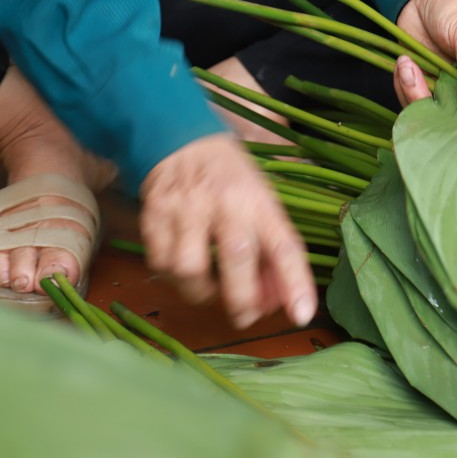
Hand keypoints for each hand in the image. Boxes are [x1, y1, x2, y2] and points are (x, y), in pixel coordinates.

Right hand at [138, 133, 315, 328]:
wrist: (184, 141)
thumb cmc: (232, 181)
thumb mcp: (262, 204)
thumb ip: (271, 250)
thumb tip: (278, 300)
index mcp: (260, 201)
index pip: (285, 244)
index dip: (296, 282)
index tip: (303, 314)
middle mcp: (225, 203)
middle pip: (236, 258)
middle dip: (242, 299)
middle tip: (246, 316)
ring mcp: (186, 208)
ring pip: (189, 268)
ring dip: (202, 292)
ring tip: (210, 288)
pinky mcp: (154, 215)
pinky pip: (160, 263)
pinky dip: (173, 278)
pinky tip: (185, 271)